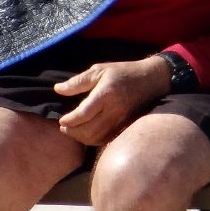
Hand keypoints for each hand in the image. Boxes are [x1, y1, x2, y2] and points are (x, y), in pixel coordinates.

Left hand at [54, 57, 168, 144]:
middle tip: (64, 127)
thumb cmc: (123, 72)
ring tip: (73, 130)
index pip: (83, 114)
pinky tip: (87, 133)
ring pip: (96, 138)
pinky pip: (106, 140)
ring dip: (81, 138)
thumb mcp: (100, 70)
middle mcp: (114, 110)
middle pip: (88, 130)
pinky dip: (93, 140)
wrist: (151, 80)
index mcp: (106, 94)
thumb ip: (78, 81)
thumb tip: (58, 89)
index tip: (61, 120)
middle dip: (72, 131)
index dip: (70, 120)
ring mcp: (121, 121)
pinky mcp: (124, 127)